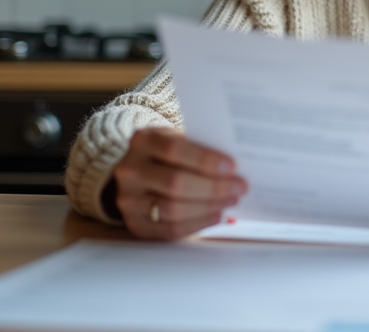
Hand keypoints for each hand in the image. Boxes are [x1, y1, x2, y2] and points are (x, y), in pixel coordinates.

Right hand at [110, 127, 247, 239]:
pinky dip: (198, 223)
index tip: (232, 167)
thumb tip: (235, 168)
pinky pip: (170, 229)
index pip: (174, 150)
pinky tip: (216, 215)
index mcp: (143, 141)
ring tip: (230, 200)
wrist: (135, 175)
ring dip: (208, 207)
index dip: (205, 160)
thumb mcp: (176, 140)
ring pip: (173, 209)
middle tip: (240, 188)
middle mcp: (130, 170)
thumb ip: (199, 148)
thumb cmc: (167, 155)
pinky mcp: (135, 224)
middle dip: (214, 187)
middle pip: (175, 183)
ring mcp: (128, 199)